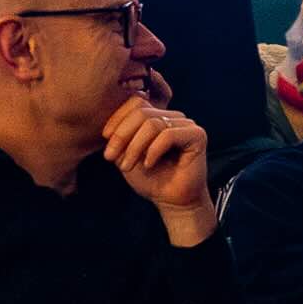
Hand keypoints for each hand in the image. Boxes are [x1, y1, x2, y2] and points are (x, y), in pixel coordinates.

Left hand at [98, 96, 213, 236]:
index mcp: (157, 116)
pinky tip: (149, 165)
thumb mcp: (126, 156)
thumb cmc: (151, 179)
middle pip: (142, 112)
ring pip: (153, 124)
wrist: (172, 200)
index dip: (117, 118)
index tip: (105, 139)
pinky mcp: (197, 135)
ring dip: (135, 147)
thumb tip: (110, 128)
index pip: (136, 103)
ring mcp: (186, 124)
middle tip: (111, 157)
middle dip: (122, 135)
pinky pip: (168, 135)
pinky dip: (153, 151)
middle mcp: (172, 117)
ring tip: (128, 165)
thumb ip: (120, 138)